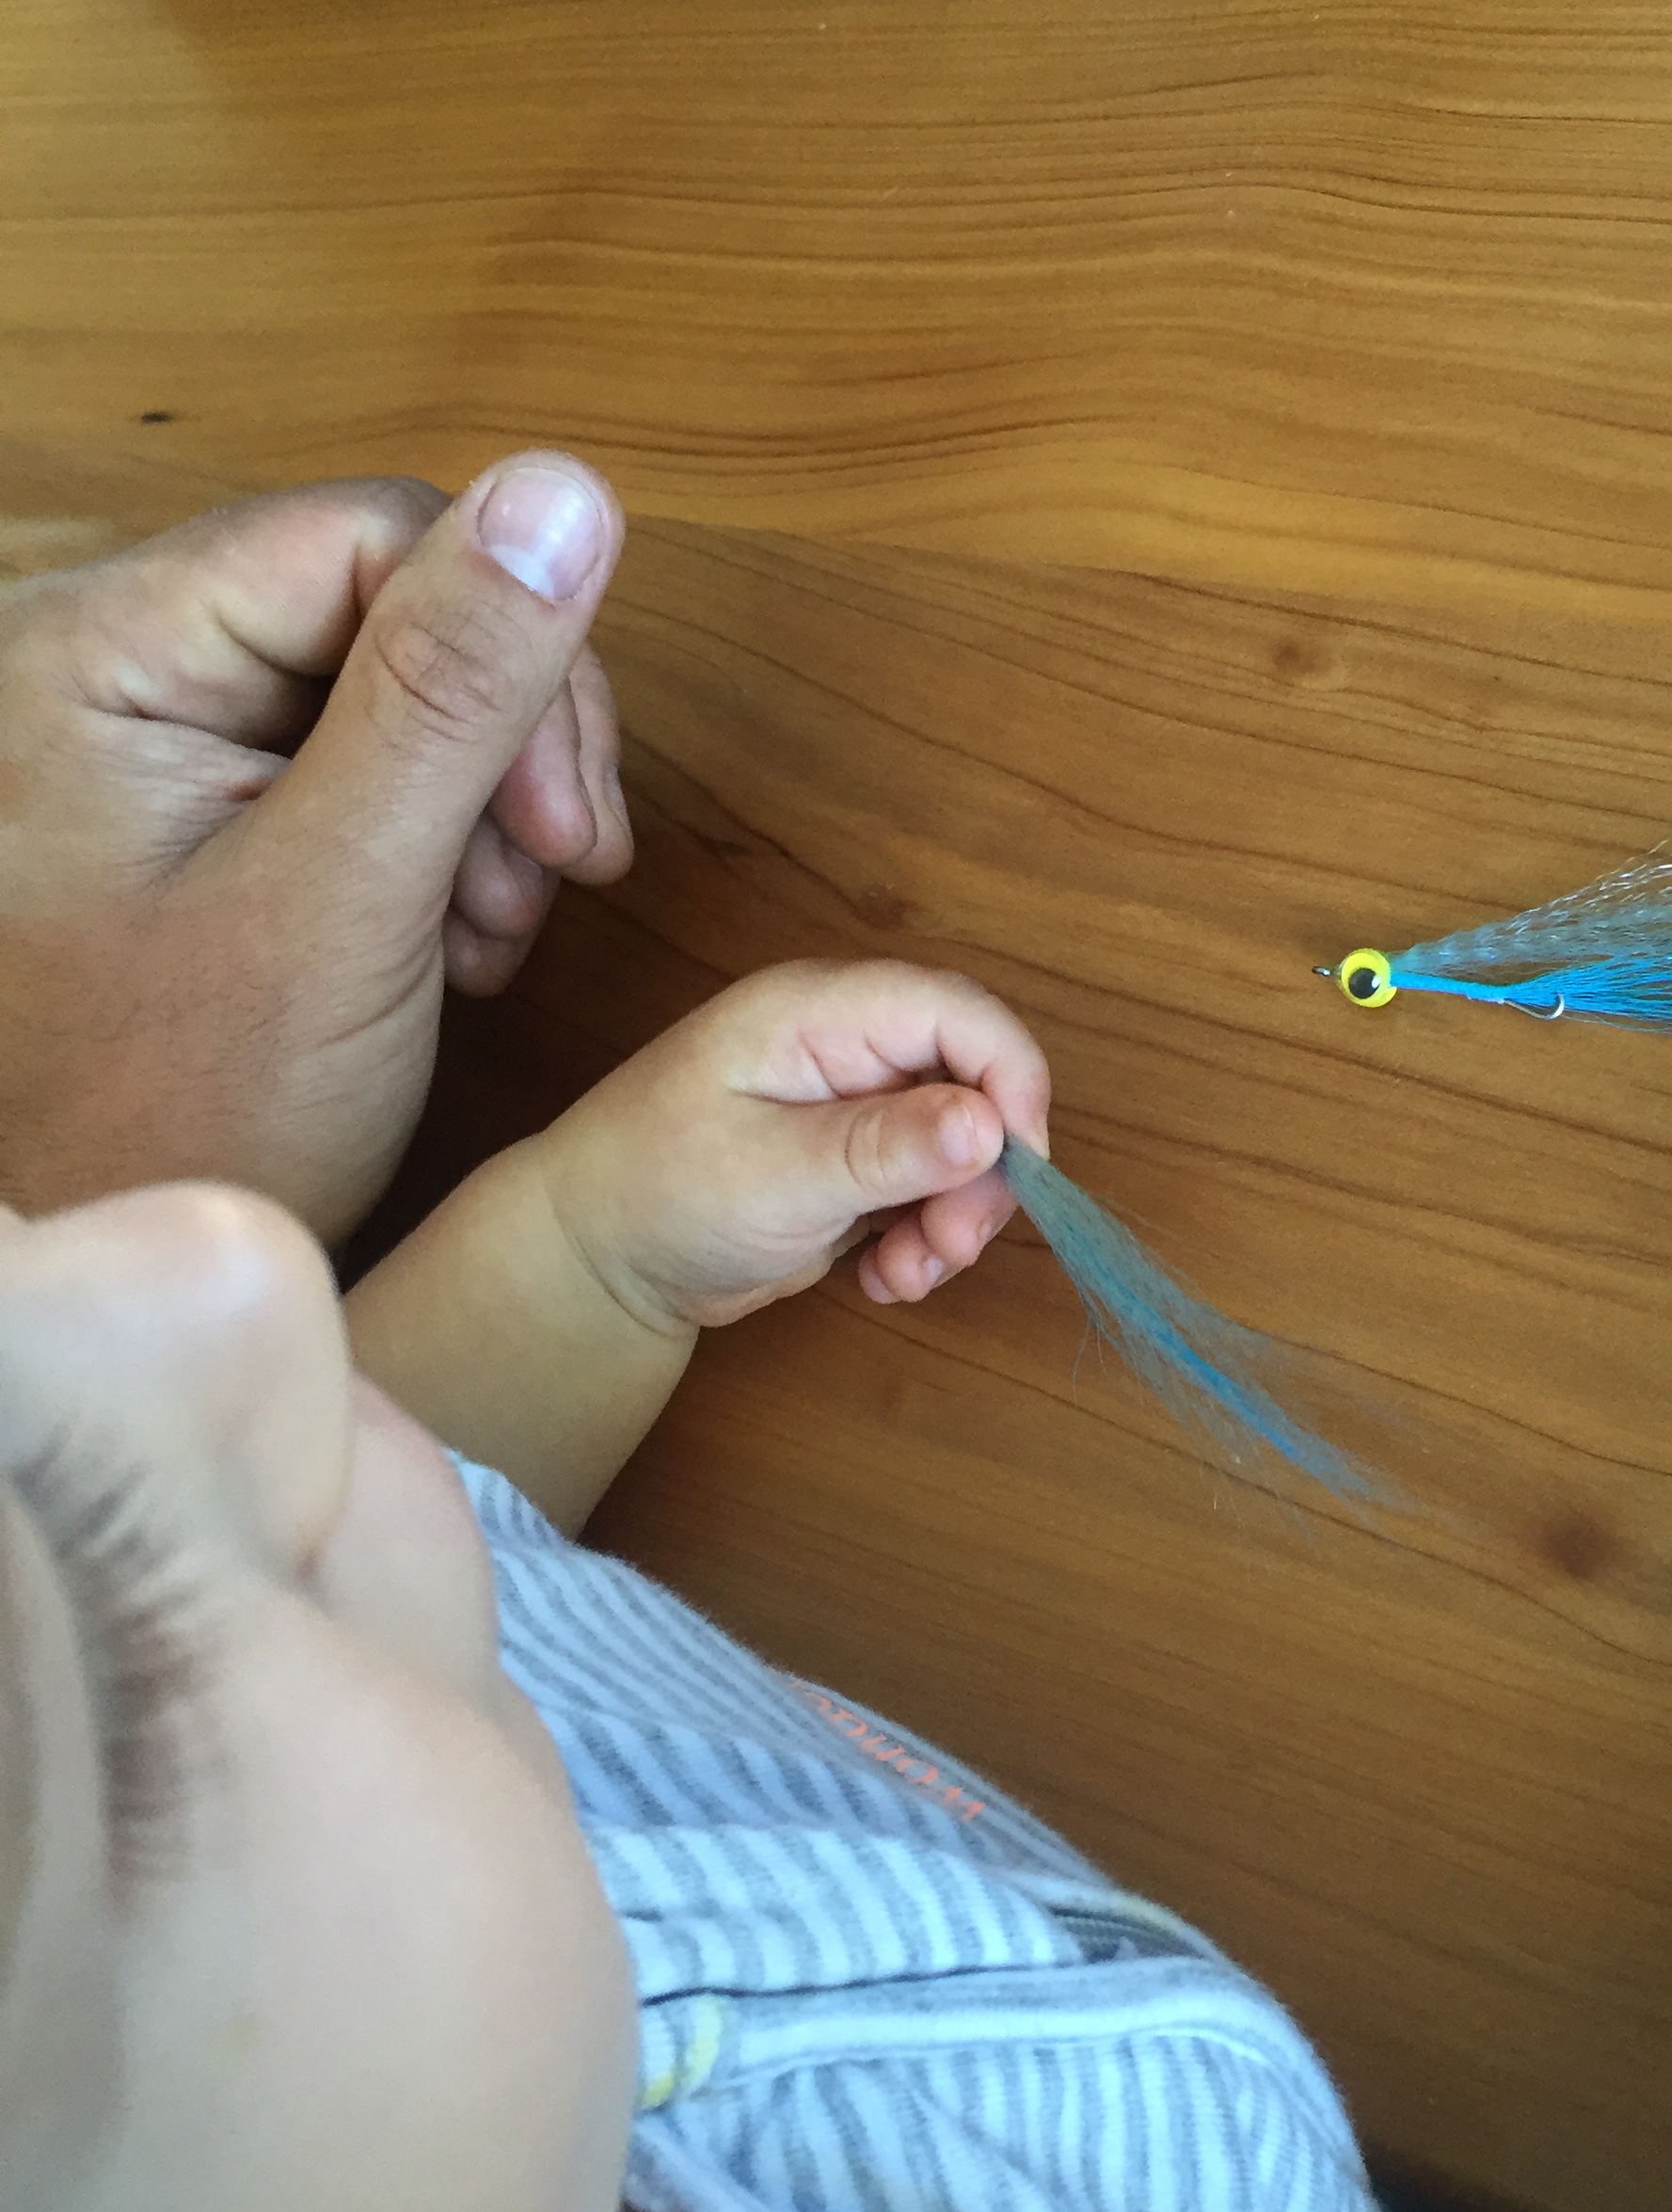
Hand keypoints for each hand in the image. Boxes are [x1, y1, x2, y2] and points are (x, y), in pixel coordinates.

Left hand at [0, 453, 633, 1241]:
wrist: (115, 1253)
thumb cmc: (179, 1120)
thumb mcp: (342, 900)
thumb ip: (453, 693)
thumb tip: (567, 494)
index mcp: (100, 651)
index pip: (374, 537)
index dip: (510, 659)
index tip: (563, 823)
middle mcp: (118, 662)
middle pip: (400, 602)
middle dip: (508, 747)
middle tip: (548, 881)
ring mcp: (164, 729)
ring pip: (410, 685)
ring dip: (495, 806)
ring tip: (487, 935)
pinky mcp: (212, 792)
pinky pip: (378, 758)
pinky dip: (452, 841)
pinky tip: (456, 936)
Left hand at [536, 959, 1052, 1328]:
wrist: (593, 1262)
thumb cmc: (655, 1195)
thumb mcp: (770, 1176)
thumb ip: (882, 1149)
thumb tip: (991, 1126)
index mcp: (821, 1012)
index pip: (960, 1012)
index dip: (1011, 1082)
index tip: (1018, 1170)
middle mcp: (849, 1044)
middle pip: (975, 1081)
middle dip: (984, 1172)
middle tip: (952, 1247)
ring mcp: (857, 1103)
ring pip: (964, 1144)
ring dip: (956, 1217)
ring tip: (906, 1275)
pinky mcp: (859, 1160)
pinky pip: (931, 1188)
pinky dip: (925, 1238)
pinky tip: (883, 1278)